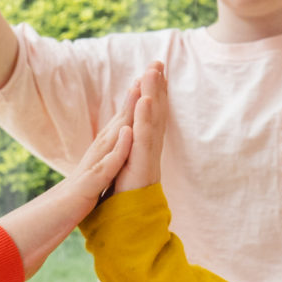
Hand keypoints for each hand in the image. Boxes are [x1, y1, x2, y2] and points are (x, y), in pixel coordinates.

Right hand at [0, 87, 137, 278]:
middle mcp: (84, 168)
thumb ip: (77, 193)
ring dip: (125, 117)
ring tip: (140, 92)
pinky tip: (129, 133)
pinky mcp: (83, 191)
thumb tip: (79, 190)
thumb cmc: (43, 225)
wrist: (23, 241)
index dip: (121, 119)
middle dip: (127, 107)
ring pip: (107, 142)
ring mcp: (83, 177)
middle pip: (109, 132)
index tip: (135, 98)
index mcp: (84, 173)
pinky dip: (117, 150)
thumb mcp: (68, 204)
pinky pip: (103, 168)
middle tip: (142, 80)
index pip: (106, 141)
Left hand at [114, 64, 167, 194]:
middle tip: (157, 61)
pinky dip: (145, 118)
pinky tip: (145, 101)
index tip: (153, 70)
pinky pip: (144, 137)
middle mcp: (148, 146)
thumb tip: (128, 130)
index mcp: (142, 144)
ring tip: (152, 72)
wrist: (128, 219)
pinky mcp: (142, 163)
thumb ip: (128, 146)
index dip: (152, 91)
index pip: (148, 113)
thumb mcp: (124, 162)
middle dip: (156, 85)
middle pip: (154, 110)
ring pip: (150, 119)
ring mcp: (147, 154)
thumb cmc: (125, 193)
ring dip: (152, 93)